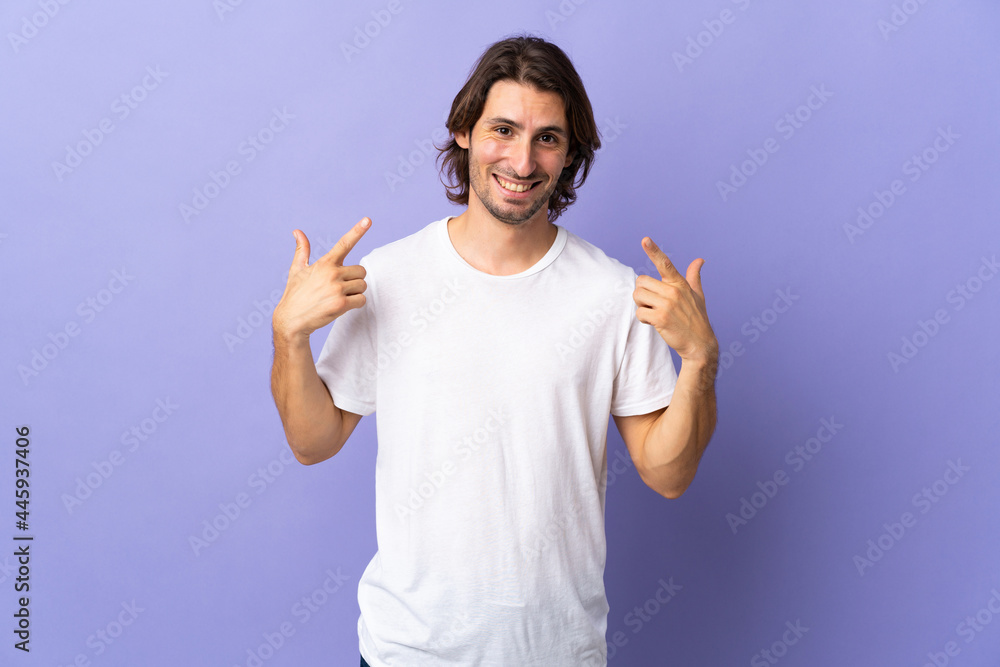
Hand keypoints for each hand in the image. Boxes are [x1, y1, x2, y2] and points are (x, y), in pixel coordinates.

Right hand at [272, 217, 370, 339]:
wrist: (291, 320)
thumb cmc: (295, 294)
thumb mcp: (297, 270)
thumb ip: (302, 250)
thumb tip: (297, 231)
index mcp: (324, 263)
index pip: (344, 244)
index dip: (357, 231)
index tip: (368, 220)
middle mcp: (332, 273)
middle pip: (361, 272)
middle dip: (354, 280)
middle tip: (339, 289)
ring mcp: (337, 288)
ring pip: (362, 286)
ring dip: (355, 293)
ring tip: (337, 298)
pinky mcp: (341, 303)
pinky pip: (361, 300)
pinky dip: (355, 304)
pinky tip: (341, 307)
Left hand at [634, 237, 717, 364]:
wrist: (700, 344)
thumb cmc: (696, 318)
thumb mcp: (698, 295)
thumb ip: (694, 276)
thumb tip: (700, 260)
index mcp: (680, 284)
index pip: (665, 264)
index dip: (653, 251)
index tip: (645, 239)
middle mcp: (673, 291)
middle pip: (641, 282)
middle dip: (642, 293)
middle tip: (653, 304)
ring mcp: (667, 305)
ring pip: (638, 296)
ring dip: (641, 306)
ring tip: (655, 313)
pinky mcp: (661, 318)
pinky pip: (640, 313)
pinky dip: (643, 319)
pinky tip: (655, 322)